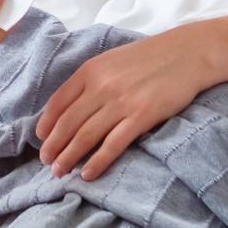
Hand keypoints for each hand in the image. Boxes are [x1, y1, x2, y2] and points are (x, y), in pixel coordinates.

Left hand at [36, 29, 208, 181]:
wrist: (187, 53)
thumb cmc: (148, 58)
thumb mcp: (111, 60)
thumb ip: (91, 80)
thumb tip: (70, 107)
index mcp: (90, 70)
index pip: (58, 102)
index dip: (46, 125)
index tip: (40, 140)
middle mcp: (101, 86)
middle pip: (68, 122)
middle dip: (53, 146)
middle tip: (46, 163)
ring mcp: (121, 102)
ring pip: (85, 136)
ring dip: (69, 157)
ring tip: (59, 172)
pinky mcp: (142, 116)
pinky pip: (113, 144)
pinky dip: (97, 162)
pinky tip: (87, 174)